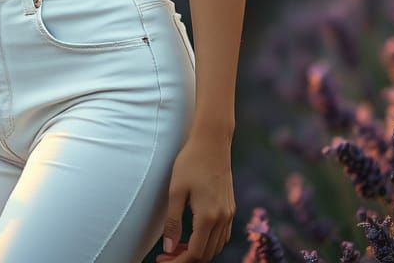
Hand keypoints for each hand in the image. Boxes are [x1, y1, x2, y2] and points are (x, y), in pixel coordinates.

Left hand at [155, 140, 234, 261]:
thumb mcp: (176, 190)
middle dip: (186, 258)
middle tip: (167, 254)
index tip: (163, 260)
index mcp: (208, 216)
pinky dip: (209, 242)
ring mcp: (229, 213)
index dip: (178, 261)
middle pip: (207, 254)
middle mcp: (222, 218)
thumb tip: (168, 248)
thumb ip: (172, 222)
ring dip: (198, 251)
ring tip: (178, 245)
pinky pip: (222, 235)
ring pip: (216, 247)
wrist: (212, 141)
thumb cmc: (191, 161)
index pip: (195, 253)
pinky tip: (195, 235)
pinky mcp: (230, 207)